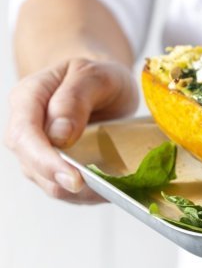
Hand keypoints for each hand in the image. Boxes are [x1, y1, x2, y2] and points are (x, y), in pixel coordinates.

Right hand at [5, 58, 138, 203]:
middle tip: (99, 189)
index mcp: (29, 96)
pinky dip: (86, 192)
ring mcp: (37, 150)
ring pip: (47, 182)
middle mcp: (26, 126)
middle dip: (63, 181)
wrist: (103, 84)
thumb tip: (59, 134)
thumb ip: (75, 97)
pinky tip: (109, 188)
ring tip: (111, 189)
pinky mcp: (53, 166)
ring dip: (78, 191)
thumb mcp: (96, 74)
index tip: (73, 176)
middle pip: (31, 164)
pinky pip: (65, 186)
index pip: (24, 134)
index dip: (45, 159)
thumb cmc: (98, 77)